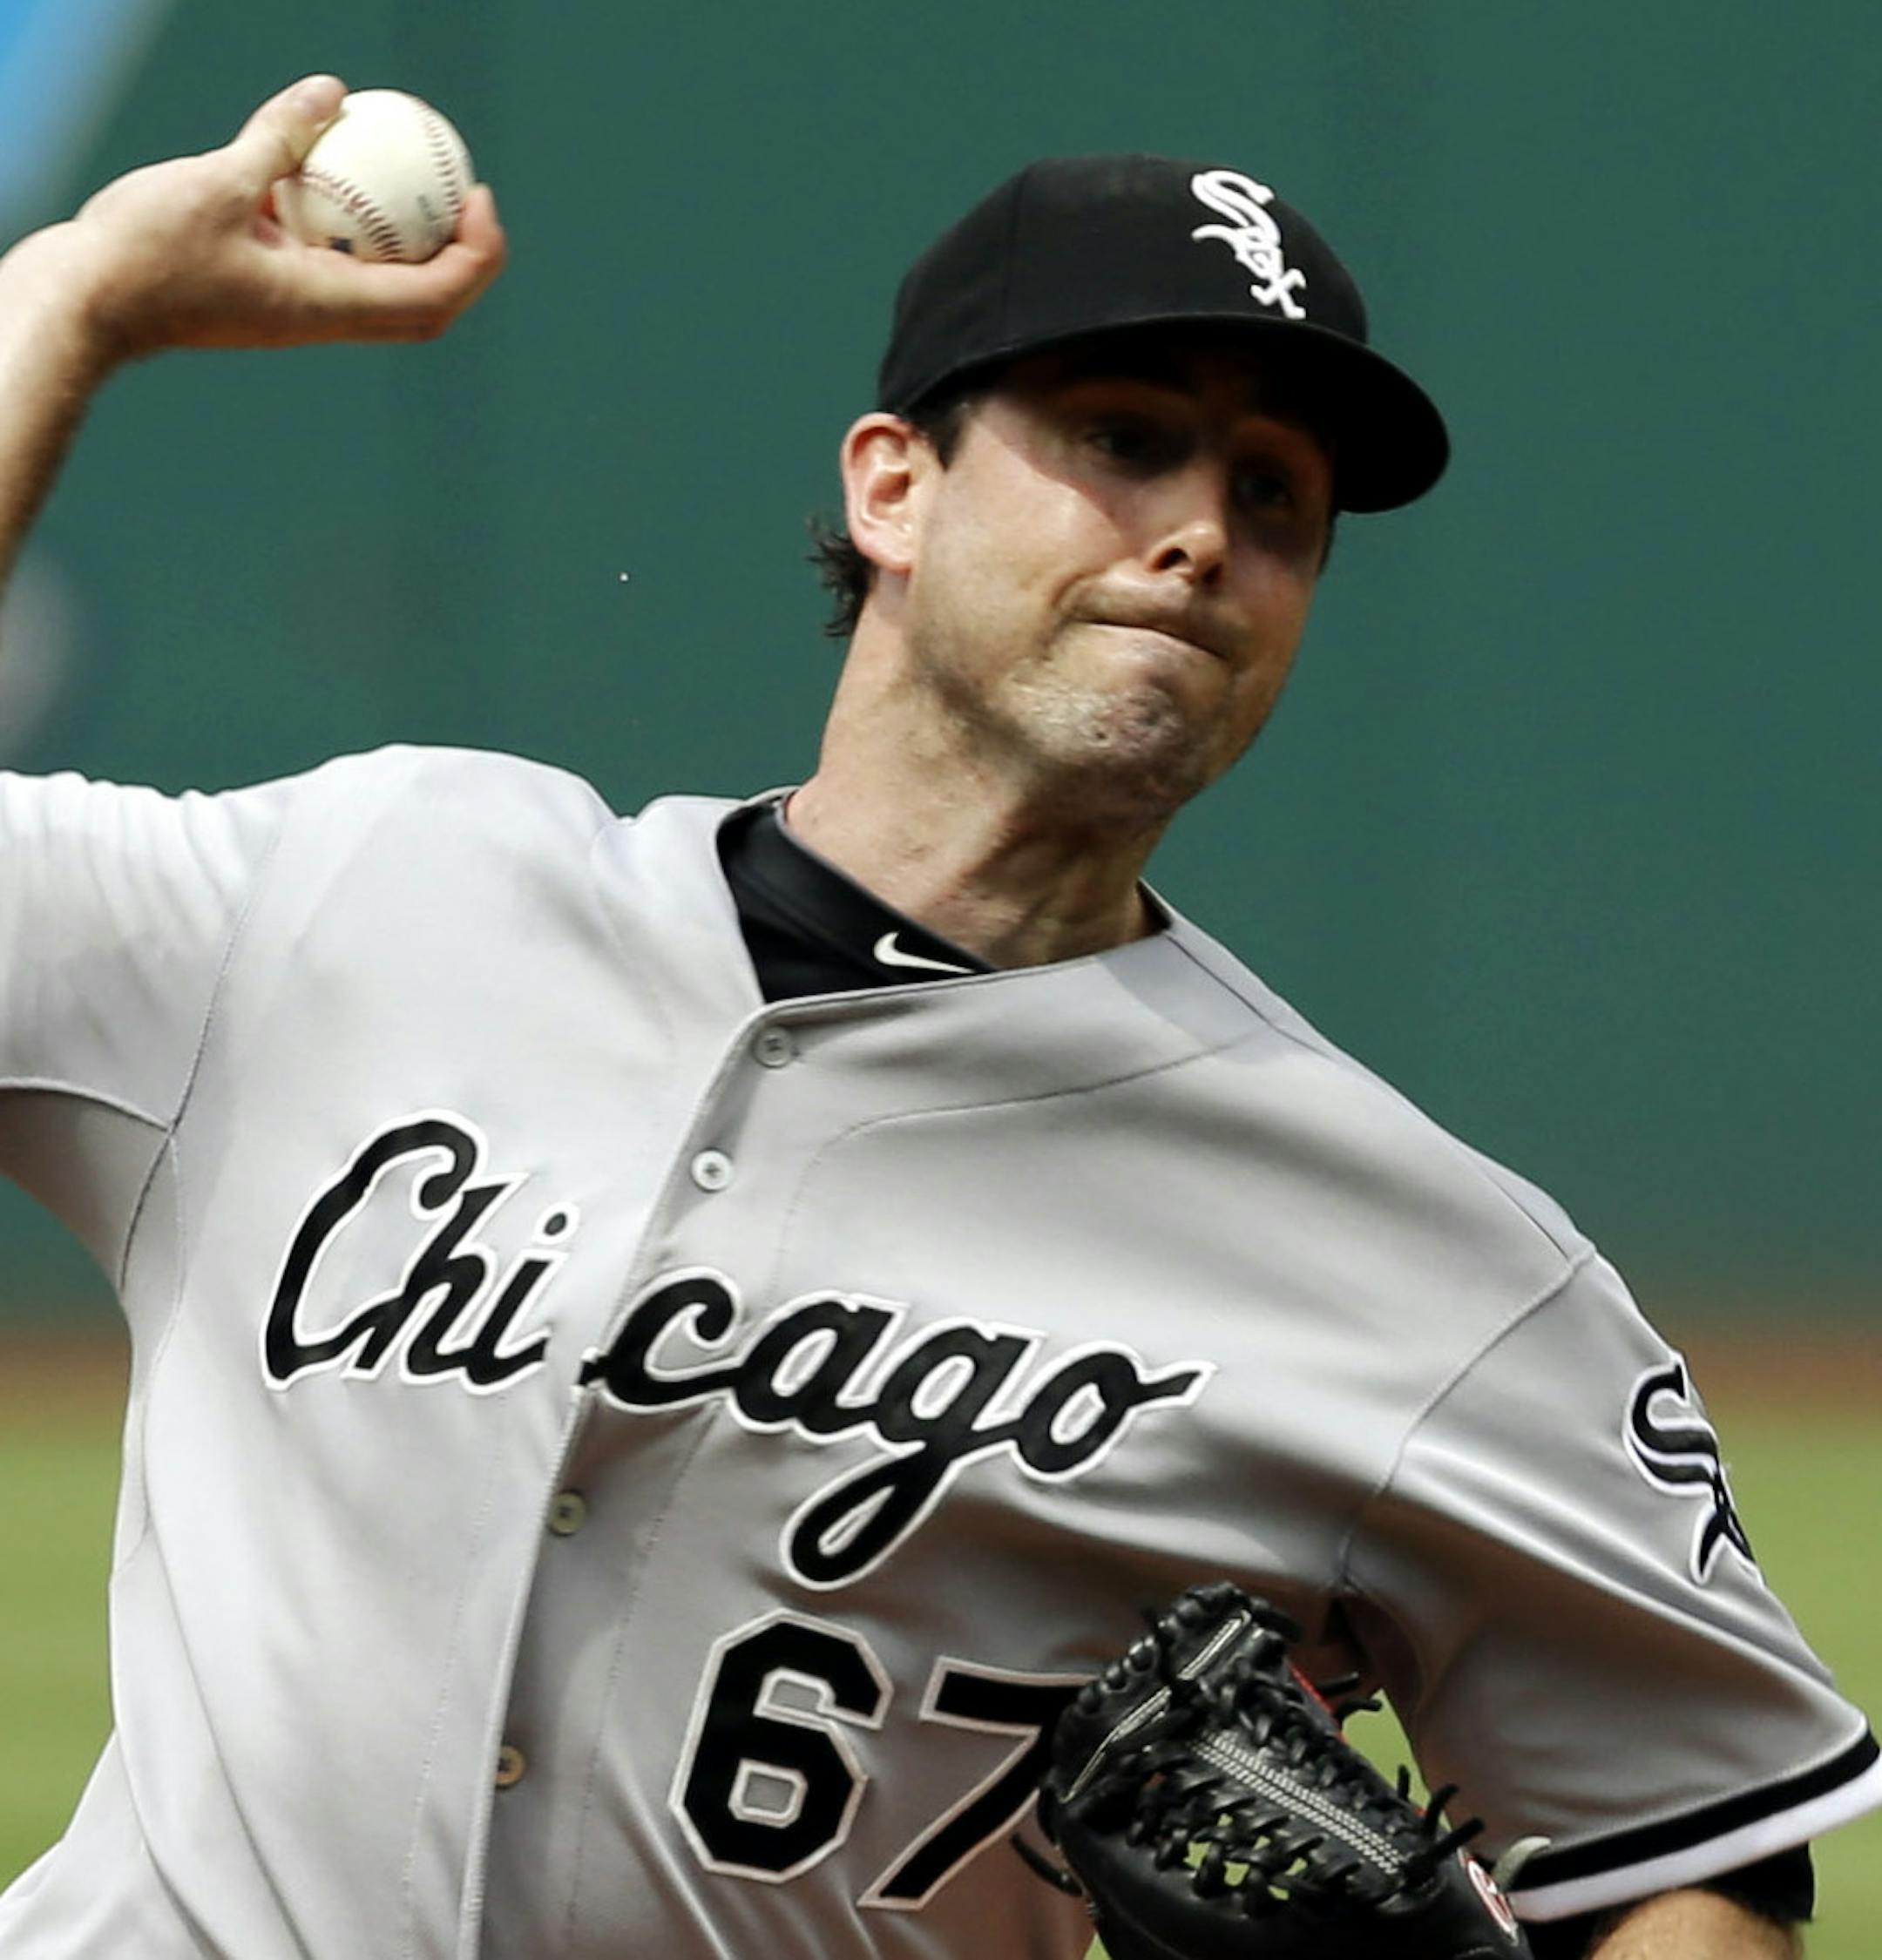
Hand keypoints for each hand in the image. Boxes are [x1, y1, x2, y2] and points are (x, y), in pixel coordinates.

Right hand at [22, 75, 506, 365]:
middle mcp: (325, 321)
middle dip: (464, 260)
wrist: (85, 305)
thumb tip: (330, 92)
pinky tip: (338, 174)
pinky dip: (355, 229)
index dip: (477, 255)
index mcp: (329, 308)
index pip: (435, 296)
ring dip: (414, 247)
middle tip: (467, 193)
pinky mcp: (270, 299)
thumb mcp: (216, 180)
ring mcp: (298, 315)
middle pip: (427, 307)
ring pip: (384, 292)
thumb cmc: (144, 255)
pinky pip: (334, 266)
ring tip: (419, 184)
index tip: (479, 197)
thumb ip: (278, 139)